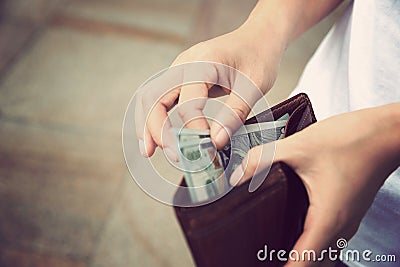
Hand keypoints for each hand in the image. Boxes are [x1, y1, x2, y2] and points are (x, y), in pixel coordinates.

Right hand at [134, 0, 343, 159]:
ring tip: (149, 151)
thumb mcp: (254, 87)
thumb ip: (234, 114)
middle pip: (156, 97)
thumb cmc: (258, 58)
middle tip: (171, 154)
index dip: (194, 127)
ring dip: (148, 125)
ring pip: (151, 97)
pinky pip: (159, 97)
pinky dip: (154, 118)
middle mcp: (184, 64)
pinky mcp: (180, 78)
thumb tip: (215, 142)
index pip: (189, 101)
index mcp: (204, 63)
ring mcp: (179, 69)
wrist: (257, 38)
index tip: (208, 147)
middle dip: (157, 129)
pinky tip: (157, 137)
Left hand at [229, 104, 399, 265]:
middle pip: (314, 263)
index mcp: (327, 218)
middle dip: (290, 264)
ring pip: (323, 253)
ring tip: (273, 249)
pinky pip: (329, 239)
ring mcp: (347, 220)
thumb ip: (263, 160)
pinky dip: (311, 243)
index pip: (303, 262)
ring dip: (302, 256)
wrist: (383, 132)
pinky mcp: (348, 211)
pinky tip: (294, 230)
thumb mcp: (299, 147)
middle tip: (263, 258)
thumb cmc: (352, 139)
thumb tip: (237, 175)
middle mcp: (340, 226)